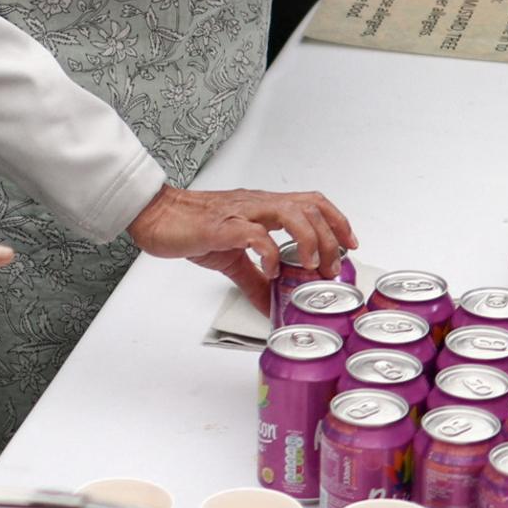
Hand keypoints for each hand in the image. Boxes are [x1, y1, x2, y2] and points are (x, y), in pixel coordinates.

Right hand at [129, 184, 358, 310]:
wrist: (158, 217)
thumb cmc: (192, 228)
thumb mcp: (232, 258)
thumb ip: (255, 279)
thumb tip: (272, 305)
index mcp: (264, 207)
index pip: (311, 202)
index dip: (336, 220)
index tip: (349, 245)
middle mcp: (258, 204)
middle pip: (309, 206)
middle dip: (329, 237)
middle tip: (330, 268)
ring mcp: (242, 213)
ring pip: (290, 212)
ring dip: (308, 239)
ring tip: (310, 266)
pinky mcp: (222, 227)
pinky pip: (254, 233)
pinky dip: (270, 252)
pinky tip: (272, 270)